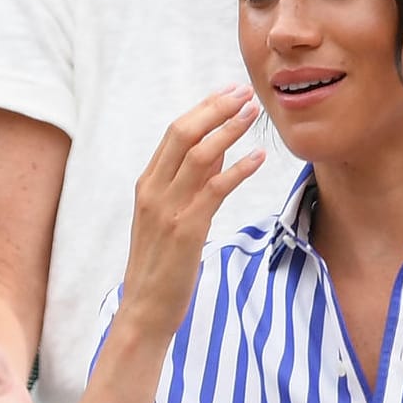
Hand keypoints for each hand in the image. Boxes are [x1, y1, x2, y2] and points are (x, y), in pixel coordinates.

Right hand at [119, 85, 265, 333]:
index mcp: (147, 185)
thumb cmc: (160, 266)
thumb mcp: (166, 218)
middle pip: (183, 134)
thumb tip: (214, 154)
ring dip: (229, 130)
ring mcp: (167, 209)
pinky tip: (257, 158)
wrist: (145, 309)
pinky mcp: (186, 230)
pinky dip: (237, 170)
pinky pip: (214, 190)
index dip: (203, 109)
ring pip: (198, 155)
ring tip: (254, 115)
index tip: (228, 92)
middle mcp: (153, 191)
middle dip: (216, 108)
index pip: (174, 133)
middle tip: (245, 92)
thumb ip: (186, 185)